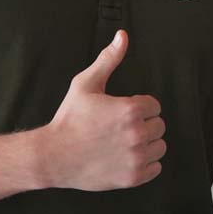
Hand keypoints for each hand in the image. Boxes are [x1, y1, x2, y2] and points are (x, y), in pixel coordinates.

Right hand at [38, 30, 165, 190]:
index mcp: (131, 110)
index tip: (121, 112)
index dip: (138, 107)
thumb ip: (108, 59)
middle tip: (120, 128)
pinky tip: (127, 158)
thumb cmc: (69, 119)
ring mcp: (136, 158)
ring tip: (124, 143)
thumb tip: (122, 36)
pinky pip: (156, 168)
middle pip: (159, 126)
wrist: (53, 156)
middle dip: (143, 125)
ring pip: (159, 147)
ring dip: (147, 144)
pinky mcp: (133, 177)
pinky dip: (146, 164)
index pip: (155, 106)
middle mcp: (137, 134)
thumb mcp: (86, 83)